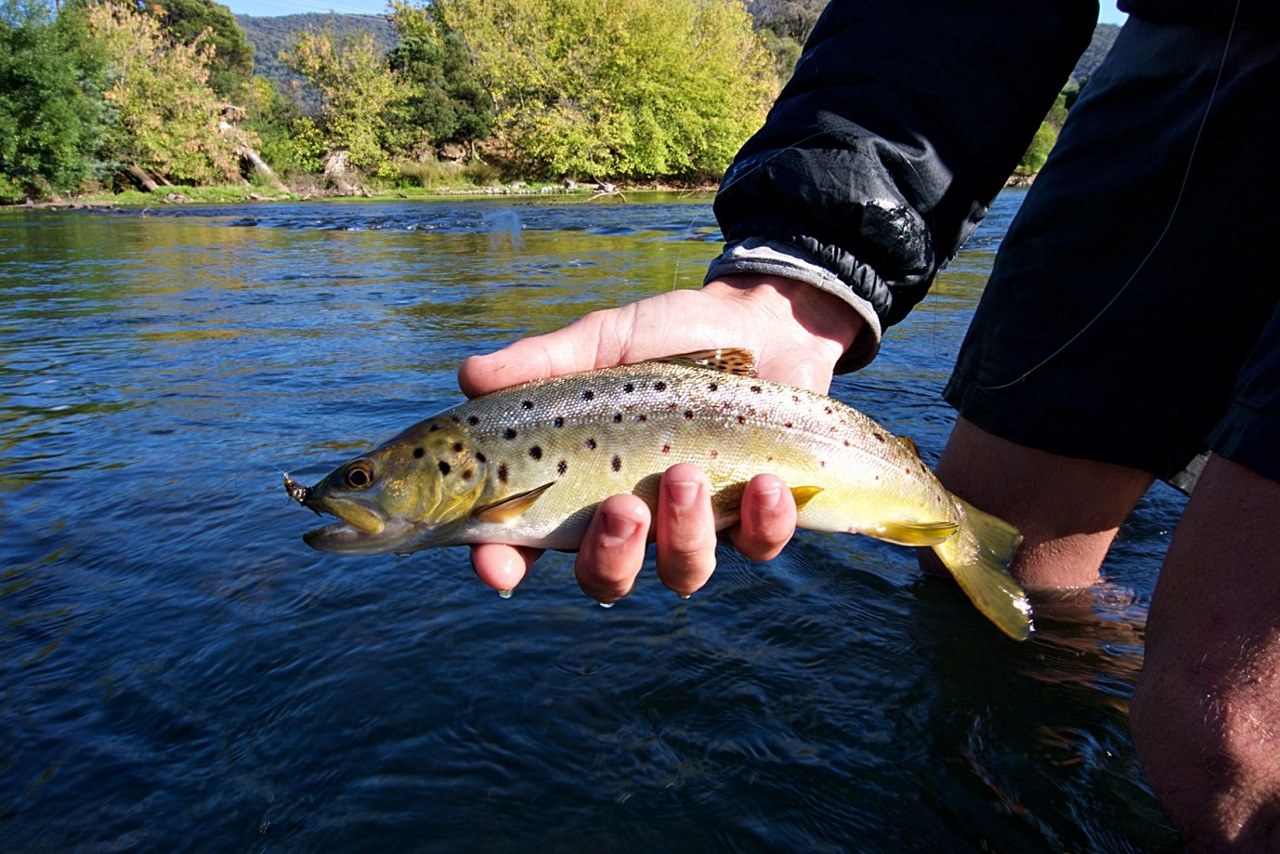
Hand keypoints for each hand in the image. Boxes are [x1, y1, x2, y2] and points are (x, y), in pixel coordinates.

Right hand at [457, 275, 864, 601]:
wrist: (763, 324)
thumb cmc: (671, 335)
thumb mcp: (604, 341)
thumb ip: (544, 361)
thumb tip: (469, 375)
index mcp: (581, 483)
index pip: (528, 542)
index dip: (506, 563)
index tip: (500, 566)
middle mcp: (634, 518)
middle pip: (606, 578)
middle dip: (610, 555)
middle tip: (624, 506)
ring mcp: (697, 524)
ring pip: (682, 573)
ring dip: (684, 534)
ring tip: (689, 473)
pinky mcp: (758, 518)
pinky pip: (760, 546)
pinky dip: (764, 522)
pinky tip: (766, 481)